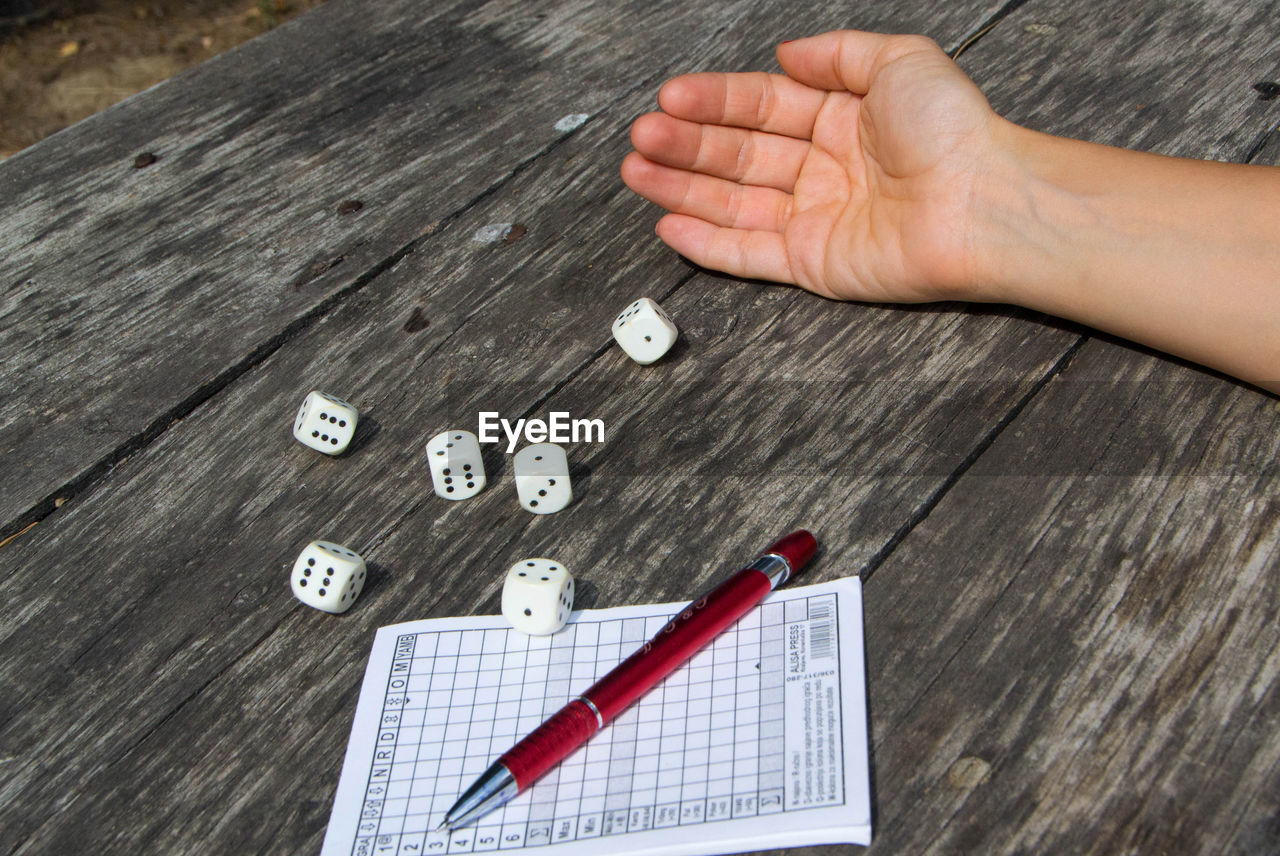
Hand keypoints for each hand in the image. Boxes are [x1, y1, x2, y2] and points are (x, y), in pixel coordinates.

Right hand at [621, 30, 1001, 302]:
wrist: (984, 203)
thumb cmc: (956, 132)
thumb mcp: (901, 60)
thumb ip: (837, 52)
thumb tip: (786, 53)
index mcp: (841, 121)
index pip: (761, 107)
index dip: (714, 102)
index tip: (672, 97)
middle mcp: (824, 169)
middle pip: (738, 155)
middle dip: (686, 144)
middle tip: (644, 136)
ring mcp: (815, 218)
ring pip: (733, 203)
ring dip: (682, 188)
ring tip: (639, 172)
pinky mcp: (813, 264)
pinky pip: (748, 254)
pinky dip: (707, 243)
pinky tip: (670, 224)